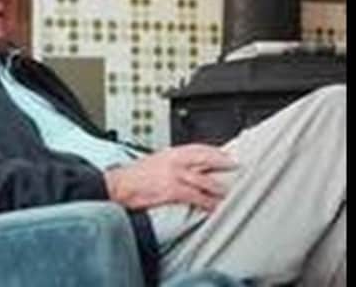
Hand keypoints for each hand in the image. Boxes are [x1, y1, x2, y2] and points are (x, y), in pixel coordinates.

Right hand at [104, 144, 237, 211]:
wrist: (118, 184)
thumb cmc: (133, 175)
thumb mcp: (154, 160)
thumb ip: (172, 161)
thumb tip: (186, 166)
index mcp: (171, 152)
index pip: (199, 147)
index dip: (216, 151)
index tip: (227, 154)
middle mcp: (175, 160)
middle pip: (206, 159)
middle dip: (223, 163)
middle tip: (236, 168)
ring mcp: (175, 175)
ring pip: (204, 180)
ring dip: (218, 188)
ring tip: (228, 193)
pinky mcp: (172, 190)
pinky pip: (195, 197)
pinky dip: (207, 203)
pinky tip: (213, 207)